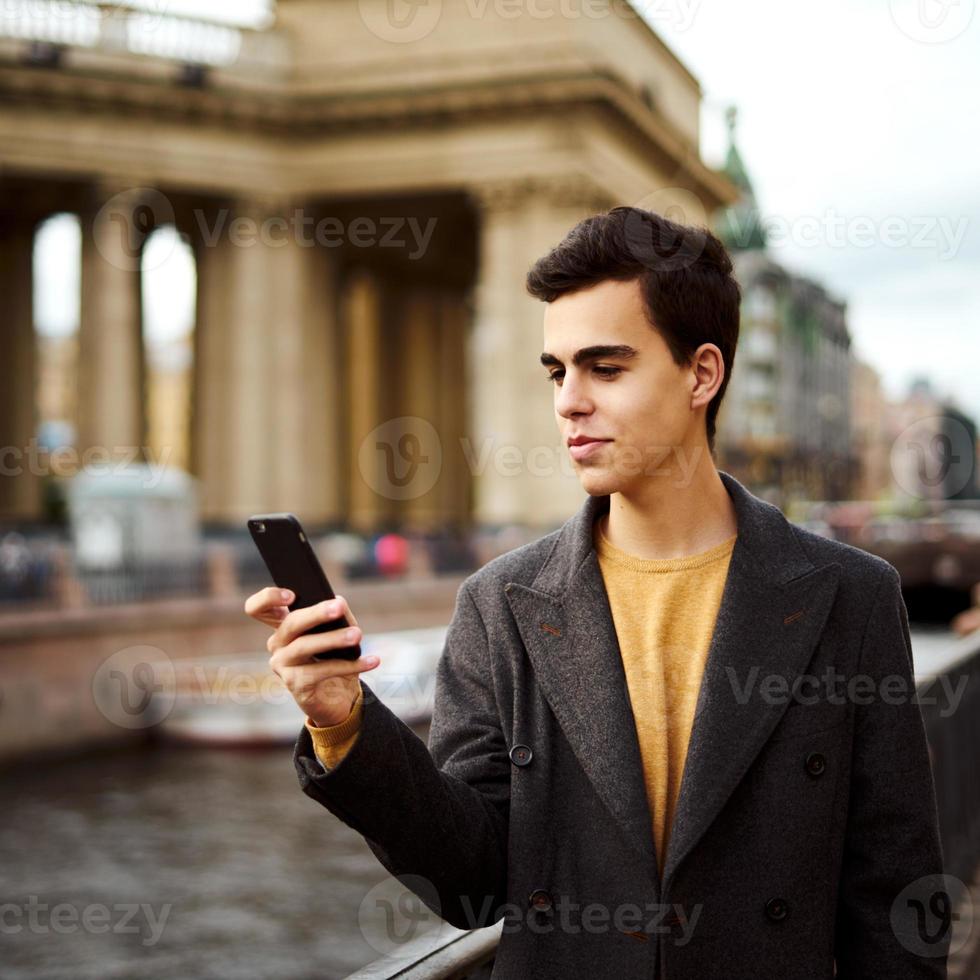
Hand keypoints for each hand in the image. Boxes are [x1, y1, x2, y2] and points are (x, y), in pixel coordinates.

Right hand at [244, 588, 379, 726]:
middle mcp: (277, 644)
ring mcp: (282, 665)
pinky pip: (323, 671)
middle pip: (290, 623)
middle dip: (316, 613)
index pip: (258, 608)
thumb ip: (337, 615)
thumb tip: (339, 602)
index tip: (291, 595)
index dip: (268, 598)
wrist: (339, 698)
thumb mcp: (338, 632)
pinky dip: (350, 665)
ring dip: (333, 639)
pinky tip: (372, 661)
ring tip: (357, 635)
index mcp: (284, 626)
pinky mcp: (295, 684)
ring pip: (304, 646)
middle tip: (339, 606)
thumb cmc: (335, 658)